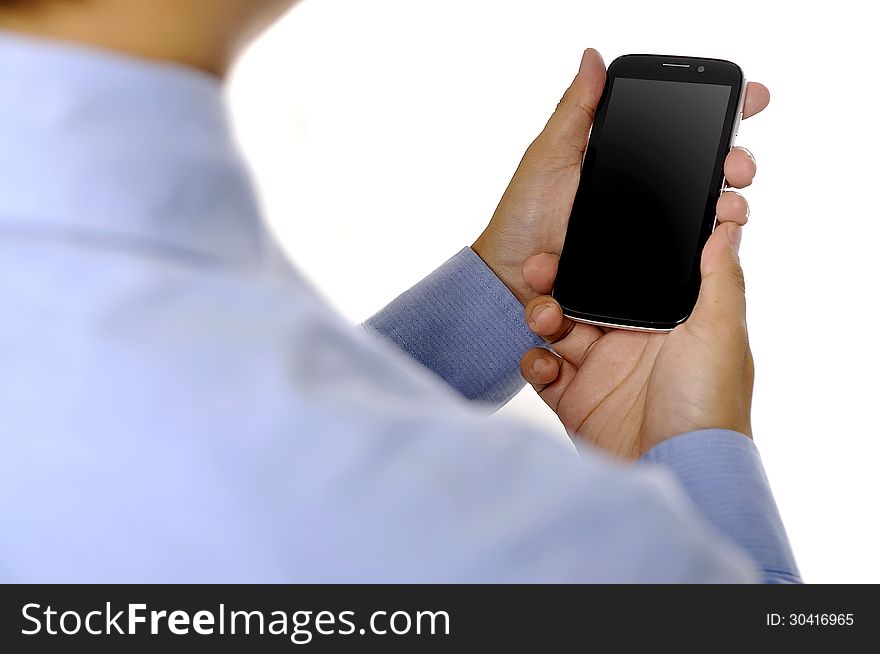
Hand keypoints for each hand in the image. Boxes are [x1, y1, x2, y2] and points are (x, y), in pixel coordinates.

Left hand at [472, 48, 769, 307]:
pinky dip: (711, 245)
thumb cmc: (522, 217)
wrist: (510, 278)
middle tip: (737, 165)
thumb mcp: (548, 155)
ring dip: (731, 205)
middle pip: (707, 172)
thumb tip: (593, 58)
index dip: (721, 115)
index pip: (682, 132)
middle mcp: (644, 195)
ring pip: (706, 214)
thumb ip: (577, 110)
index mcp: (625, 160)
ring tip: (731, 205)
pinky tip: (718, 237)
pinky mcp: (646, 267)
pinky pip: (687, 256)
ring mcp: (648, 232)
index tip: (750, 98)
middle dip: (736, 161)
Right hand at [520, 221, 753, 459]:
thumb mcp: (721, 333)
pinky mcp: (575, 399)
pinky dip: (536, 363)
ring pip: (559, 328)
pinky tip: (545, 363)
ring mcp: (601, 371)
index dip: (604, 256)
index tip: (578, 235)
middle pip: (586, 296)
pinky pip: (543, 370)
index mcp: (667, 321)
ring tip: (544, 318)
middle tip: (539, 269)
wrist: (675, 472)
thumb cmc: (709, 405)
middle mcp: (632, 342)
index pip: (629, 276)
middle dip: (560, 281)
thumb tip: (728, 228)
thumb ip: (720, 278)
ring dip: (543, 316)